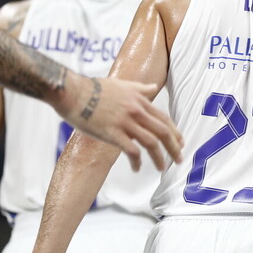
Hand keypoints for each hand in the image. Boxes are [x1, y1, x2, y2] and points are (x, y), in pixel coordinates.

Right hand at [54, 72, 181, 170]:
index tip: (180, 142)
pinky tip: (136, 168)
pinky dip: (137, 162)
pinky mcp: (112, 133)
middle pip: (163, 132)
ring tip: (162, 168)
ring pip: (151, 143)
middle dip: (174, 147)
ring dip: (159, 158)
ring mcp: (125, 122)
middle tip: (179, 159)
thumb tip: (153, 87)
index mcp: (140, 100)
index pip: (164, 119)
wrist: (72, 92)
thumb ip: (140, 88)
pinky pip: (131, 151)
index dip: (175, 132)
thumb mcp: (122, 84)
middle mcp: (136, 111)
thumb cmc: (93, 87)